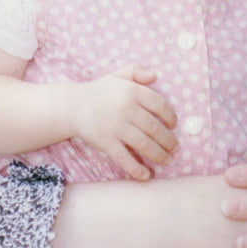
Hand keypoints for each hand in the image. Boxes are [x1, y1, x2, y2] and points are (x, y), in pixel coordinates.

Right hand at [70, 65, 176, 179]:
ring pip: (144, 144)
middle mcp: (126, 109)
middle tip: (175, 149)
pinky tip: (146, 175)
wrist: (71, 106)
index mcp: (132, 91)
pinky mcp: (105, 142)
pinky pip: (124, 158)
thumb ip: (137, 71)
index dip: (170, 116)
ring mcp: (116, 127)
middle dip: (169, 141)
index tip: (173, 125)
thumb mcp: (118, 76)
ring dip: (159, 155)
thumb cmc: (99, 91)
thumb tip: (155, 76)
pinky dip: (136, 169)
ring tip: (167, 160)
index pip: (160, 104)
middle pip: (155, 128)